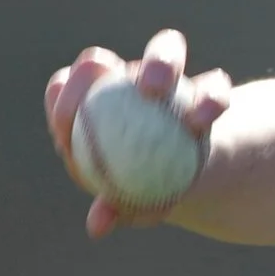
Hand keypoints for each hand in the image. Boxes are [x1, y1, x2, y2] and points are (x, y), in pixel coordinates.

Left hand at [44, 28, 233, 238]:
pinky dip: (208, 101)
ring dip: (161, 63)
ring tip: (159, 93)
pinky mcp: (206, 84)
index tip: (70, 123)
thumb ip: (115, 206)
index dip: (62, 98)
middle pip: (98, 61)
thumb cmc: (146, 188)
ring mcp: (164, 75)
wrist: (193, 173)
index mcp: (88, 103)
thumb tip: (99, 226)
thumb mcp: (130, 202)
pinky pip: (212, 86)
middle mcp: (119, 80)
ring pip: (163, 50)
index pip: (63, 89)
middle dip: (95, 69)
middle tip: (97, 91)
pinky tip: (203, 123)